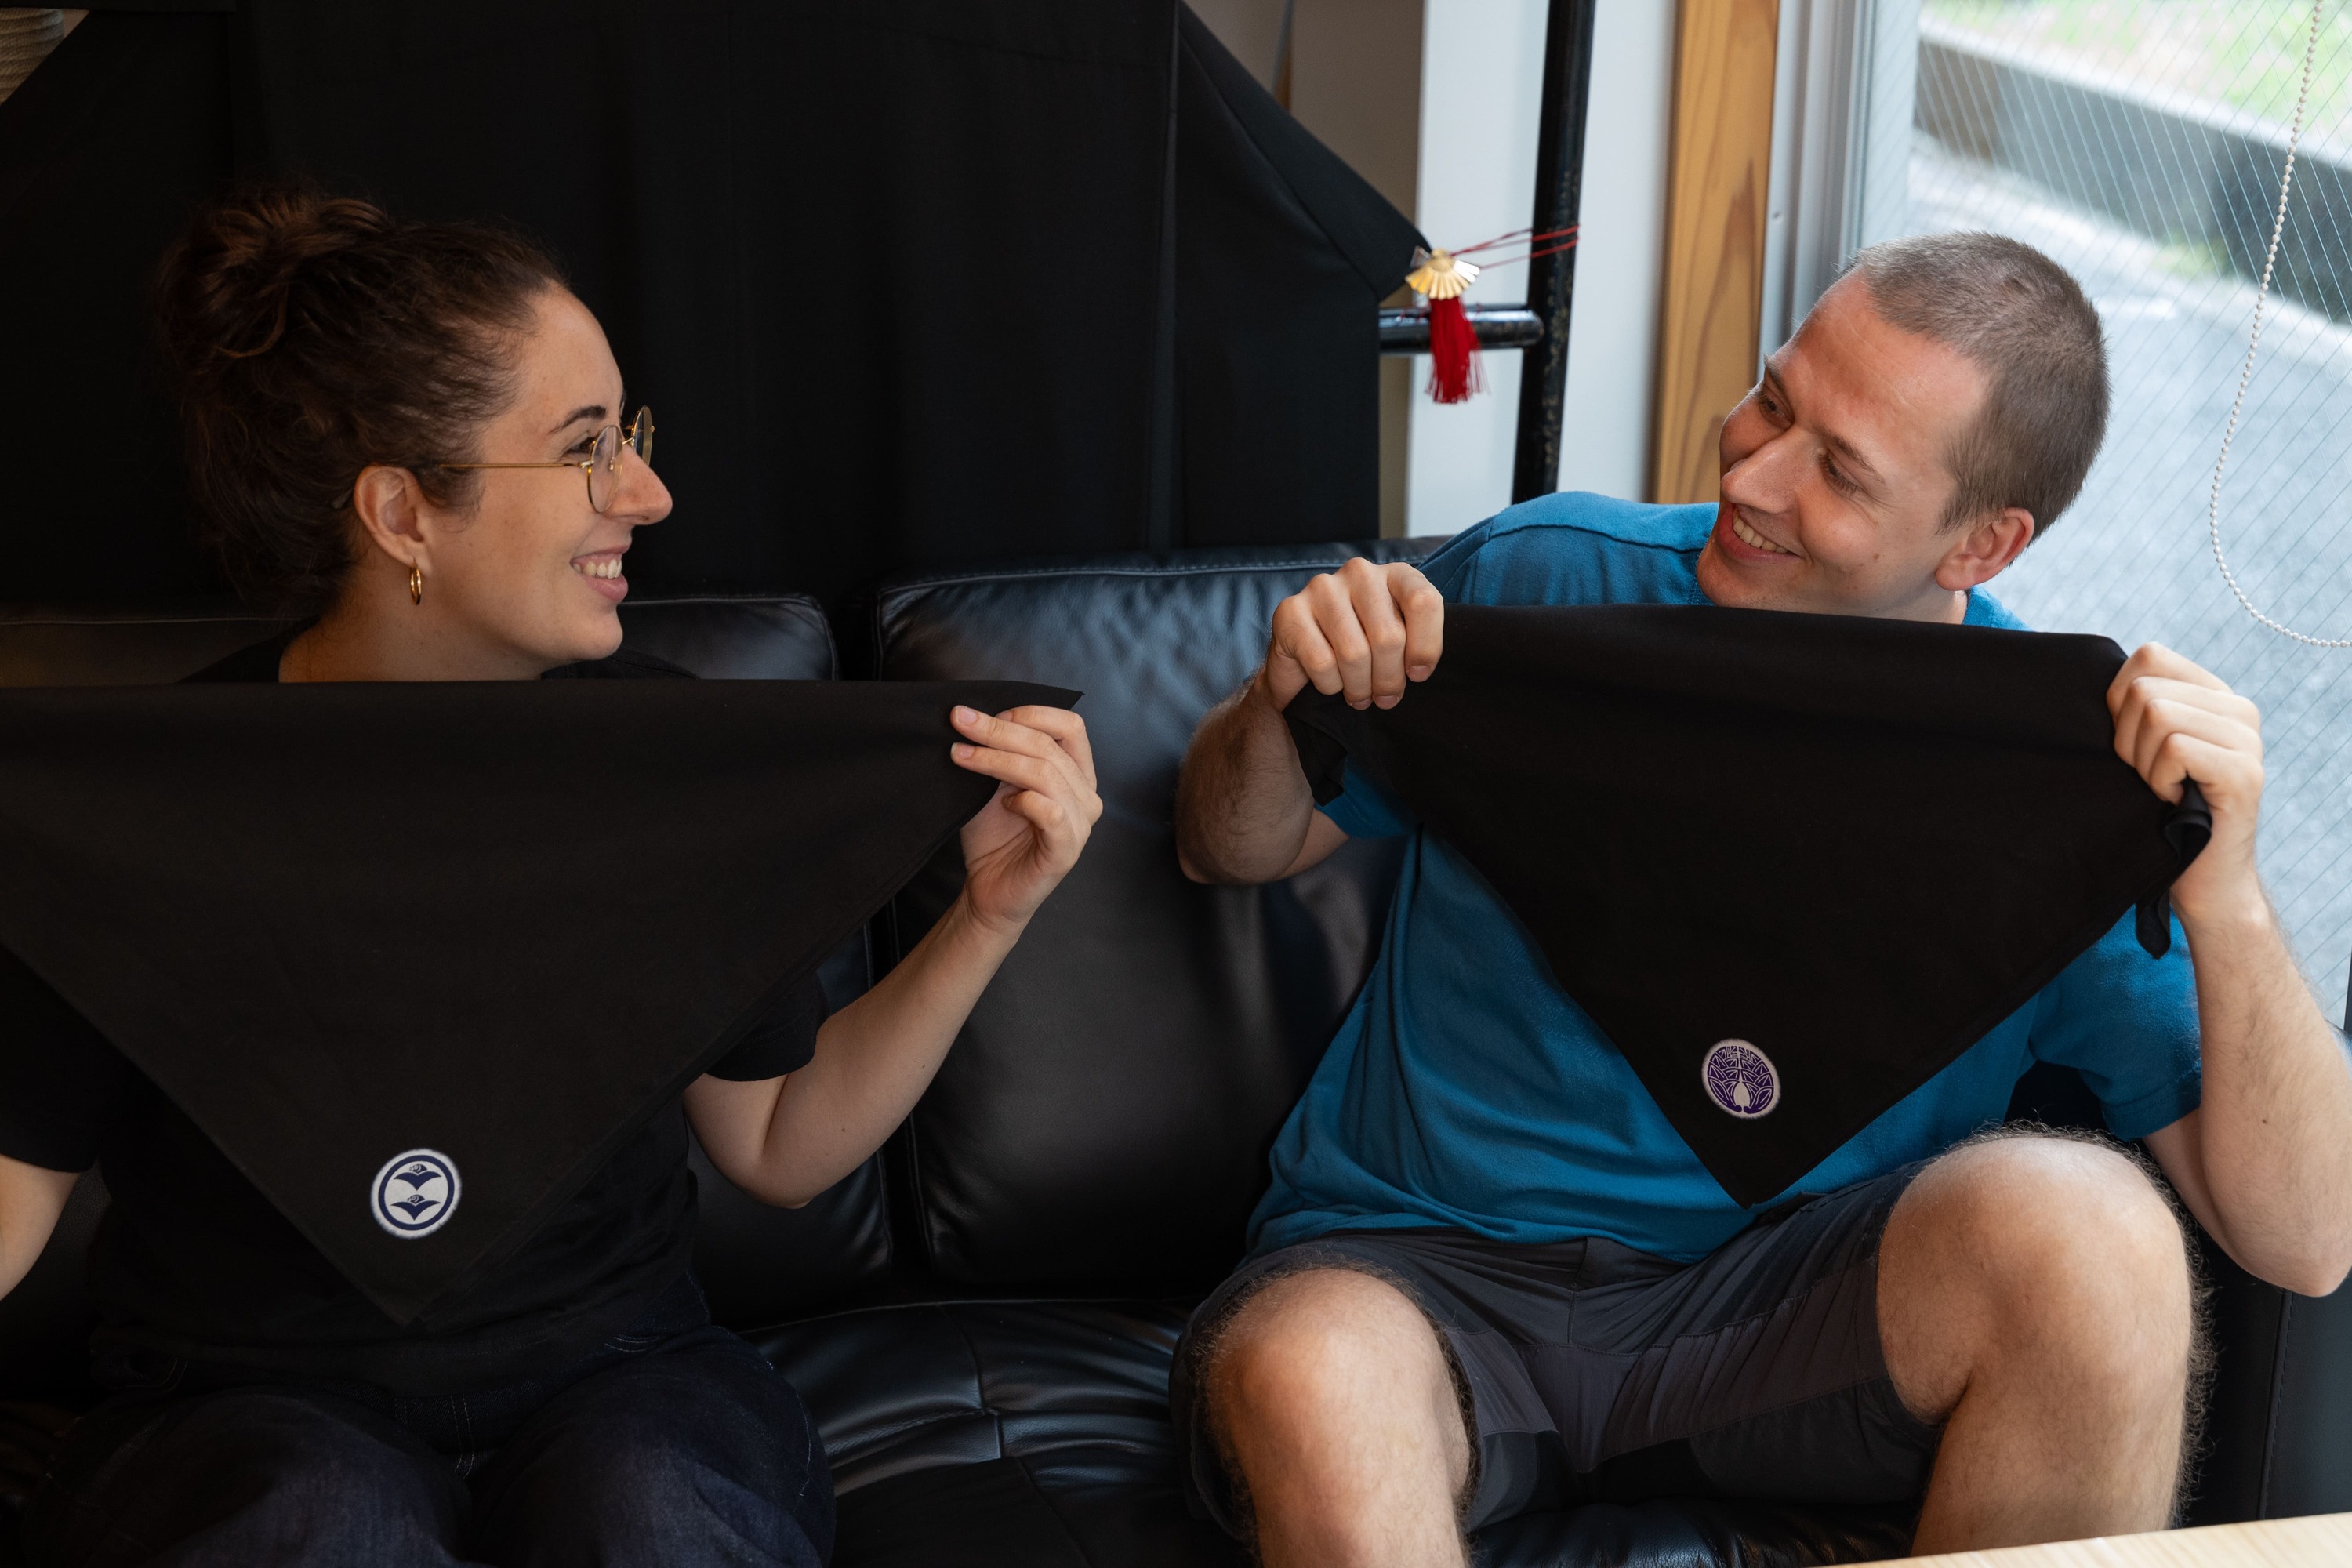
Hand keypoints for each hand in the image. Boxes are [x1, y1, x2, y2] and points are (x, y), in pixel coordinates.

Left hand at [949, 705, 1100, 935]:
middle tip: (960, 722)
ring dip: (997, 759)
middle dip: (999, 730)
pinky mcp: (1067, 850)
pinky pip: (1051, 812)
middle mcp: (1086, 795)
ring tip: (961, 756)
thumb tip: (974, 715)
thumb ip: (997, 752)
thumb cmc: (994, 835)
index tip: (984, 714)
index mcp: (1076, 773)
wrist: (988, 888)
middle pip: (1050, 745)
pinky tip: (1003, 803)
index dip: (1029, 713)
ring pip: (1046, 773)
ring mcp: (1081, 824)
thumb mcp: (993, 783)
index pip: (1070, 725)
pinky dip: (1024, 800)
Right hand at [1257, 558, 1443, 710]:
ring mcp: (1323, 588)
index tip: (1417, 674)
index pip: (1423, 601)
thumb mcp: (1400, 643)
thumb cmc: (1362, 649)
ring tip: (1359, 695)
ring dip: (1360, 687)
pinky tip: (1331, 682)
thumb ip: (1417, 646)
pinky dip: (1331, 685)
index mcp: (1395, 575)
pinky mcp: (1290, 610)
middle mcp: (1359, 573)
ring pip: (1354, 654)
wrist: (1303, 660)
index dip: (1425, 647)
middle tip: (1384, 697)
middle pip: (1389, 636)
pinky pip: (1322, 663)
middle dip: (1389, 679)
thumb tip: (1418, 671)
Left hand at [2107, 643, 2265, 924]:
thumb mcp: (2142, 749)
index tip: (2129, 744)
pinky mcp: (2245, 772)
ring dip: (2141, 763)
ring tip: (2161, 790)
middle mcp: (2239, 709)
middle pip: (2143, 689)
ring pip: (2156, 714)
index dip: (2117, 700)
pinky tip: (2173, 801)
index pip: (2148, 656)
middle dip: (2125, 739)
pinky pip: (2174, 748)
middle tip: (2146, 777)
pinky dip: (2158, 780)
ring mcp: (2248, 740)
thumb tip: (2083, 677)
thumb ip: (2134, 707)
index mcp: (2214, 695)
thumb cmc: (2157, 813)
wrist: (2200, 879)